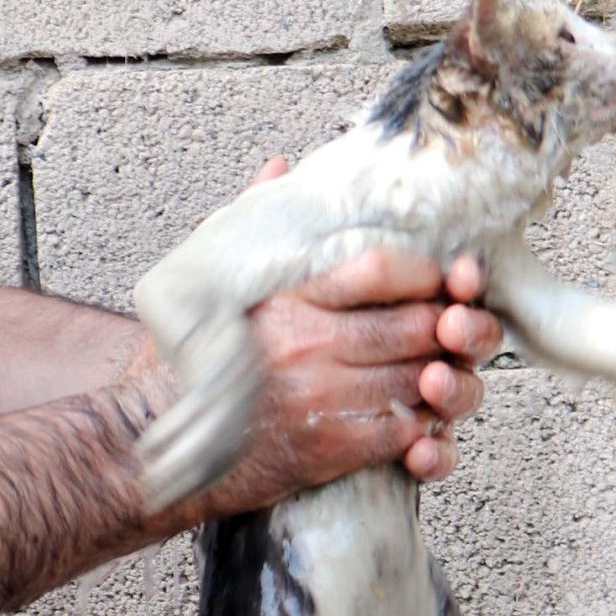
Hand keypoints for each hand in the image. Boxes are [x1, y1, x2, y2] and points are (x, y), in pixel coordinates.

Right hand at [126, 155, 502, 522]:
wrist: (157, 437)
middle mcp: (310, 343)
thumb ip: (253, 222)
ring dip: (446, 380)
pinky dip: (426, 428)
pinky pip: (405, 433)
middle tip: (458, 332)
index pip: (384, 268)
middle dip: (452, 330)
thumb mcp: (212, 277)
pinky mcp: (330, 448)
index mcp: (291, 297)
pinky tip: (424, 419)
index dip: (429, 275)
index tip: (442, 280)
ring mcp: (323, 398)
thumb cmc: (188, 358)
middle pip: (419, 327)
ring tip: (444, 373)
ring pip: (422, 381)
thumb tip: (281, 167)